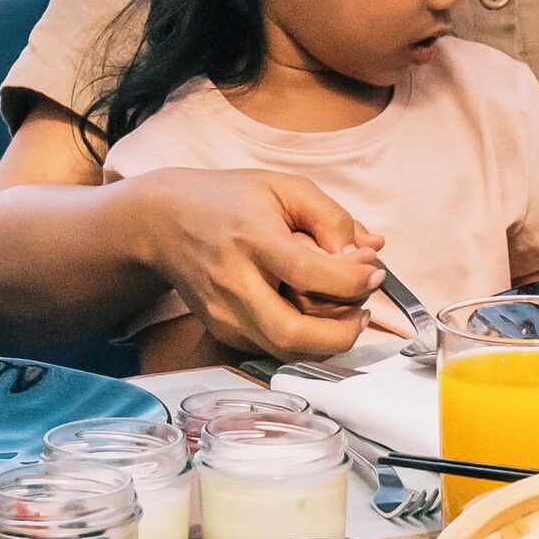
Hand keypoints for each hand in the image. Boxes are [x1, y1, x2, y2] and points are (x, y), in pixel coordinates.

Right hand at [136, 168, 387, 360]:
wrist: (164, 222)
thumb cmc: (229, 200)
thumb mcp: (284, 188)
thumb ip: (331, 217)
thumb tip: (372, 250)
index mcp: (251, 238)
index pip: (307, 272)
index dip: (351, 279)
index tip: (374, 272)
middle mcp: (233, 282)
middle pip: (292, 333)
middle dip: (341, 334)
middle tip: (363, 313)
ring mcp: (223, 314)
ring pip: (285, 350)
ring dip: (326, 341)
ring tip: (345, 315)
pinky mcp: (221, 331)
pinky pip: (272, 348)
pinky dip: (302, 340)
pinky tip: (313, 316)